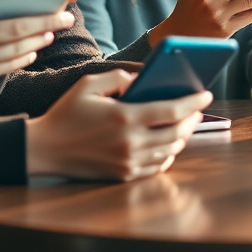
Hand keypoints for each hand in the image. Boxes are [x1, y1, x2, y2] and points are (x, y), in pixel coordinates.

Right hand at [26, 70, 211, 180]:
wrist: (45, 149)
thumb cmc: (67, 113)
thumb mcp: (89, 84)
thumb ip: (120, 76)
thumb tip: (145, 79)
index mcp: (124, 117)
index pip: (172, 110)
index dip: (194, 102)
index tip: (207, 94)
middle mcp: (130, 142)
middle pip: (177, 132)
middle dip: (193, 119)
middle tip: (198, 108)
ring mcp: (128, 162)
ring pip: (170, 150)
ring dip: (182, 136)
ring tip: (185, 123)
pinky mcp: (123, 175)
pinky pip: (156, 166)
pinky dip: (167, 153)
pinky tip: (168, 142)